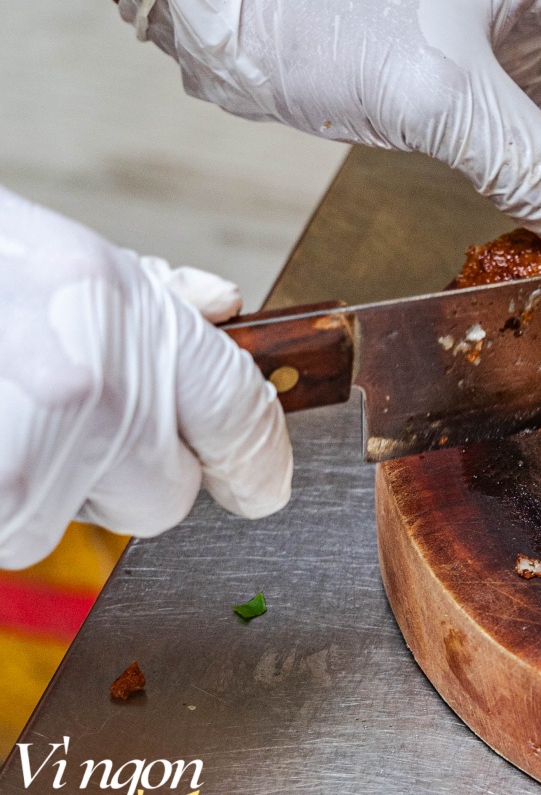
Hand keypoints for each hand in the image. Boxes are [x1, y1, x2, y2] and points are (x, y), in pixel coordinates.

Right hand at [0, 185, 290, 569]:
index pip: (239, 413)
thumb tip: (224, 307)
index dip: (259, 459)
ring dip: (39, 490)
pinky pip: (9, 535)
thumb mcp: (70, 259)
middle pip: (164, 497)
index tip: (260, 486)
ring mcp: (34, 454)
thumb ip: (153, 298)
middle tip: (69, 423)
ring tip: (3, 418)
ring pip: (67, 524)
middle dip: (127, 475)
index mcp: (133, 320)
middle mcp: (98, 390)